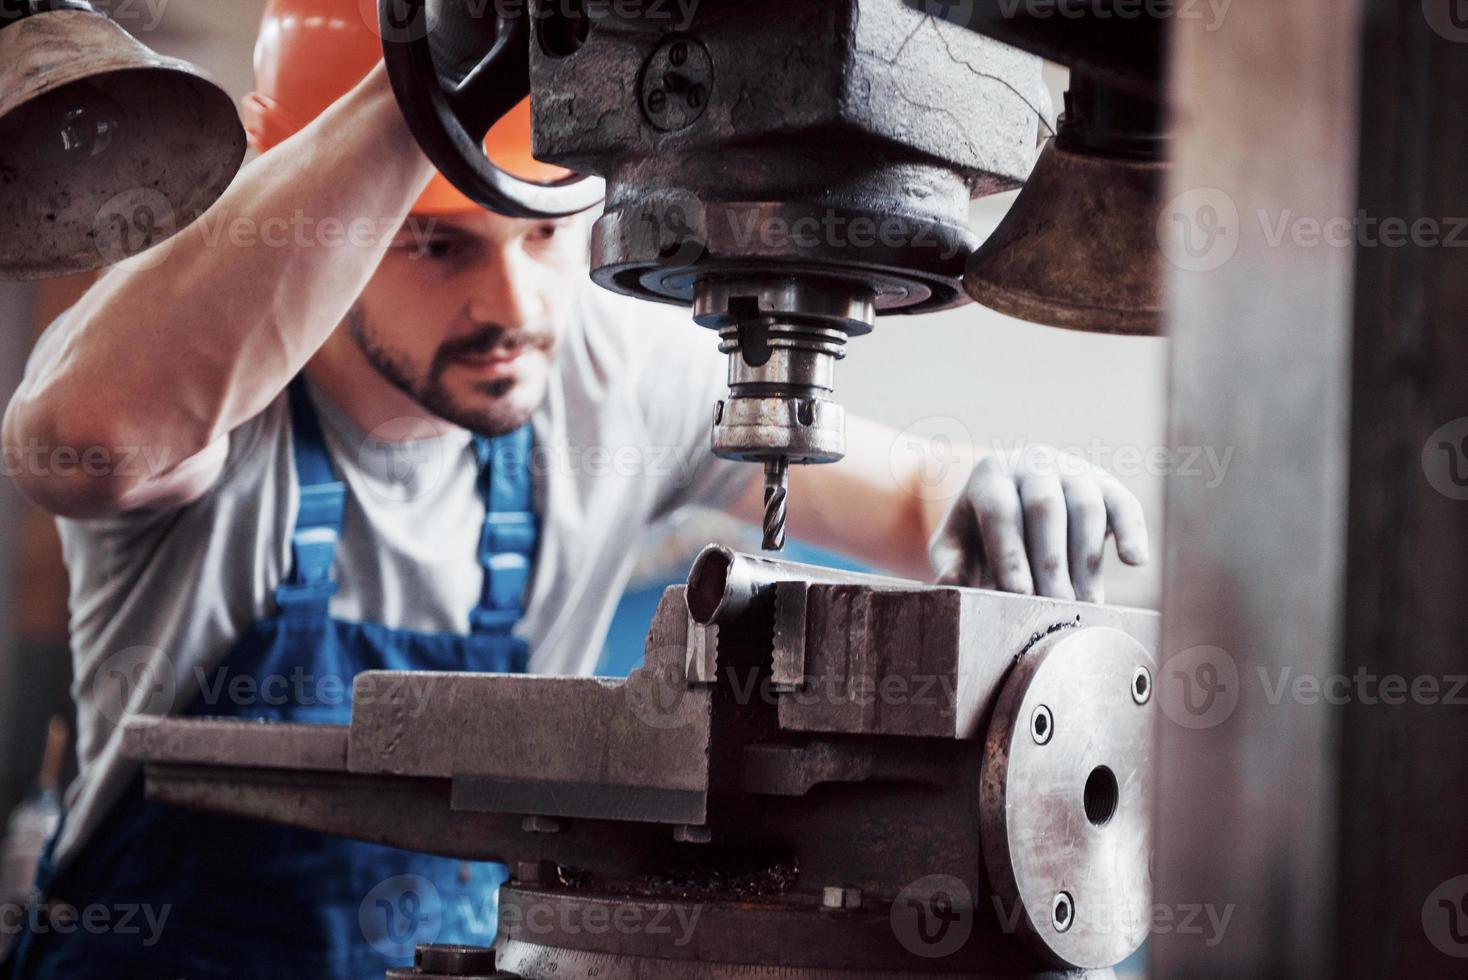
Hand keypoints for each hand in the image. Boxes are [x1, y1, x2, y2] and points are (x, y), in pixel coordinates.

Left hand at [927, 445, 1148, 602]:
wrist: (1015, 500)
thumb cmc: (980, 533)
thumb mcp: (956, 544)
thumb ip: (950, 564)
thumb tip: (949, 586)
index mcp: (990, 474)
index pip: (1001, 510)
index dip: (1010, 552)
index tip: (1018, 594)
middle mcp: (1033, 463)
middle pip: (1045, 508)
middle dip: (1051, 562)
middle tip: (1055, 606)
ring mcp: (1073, 469)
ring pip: (1085, 508)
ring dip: (1087, 559)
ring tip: (1085, 604)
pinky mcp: (1106, 483)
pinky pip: (1123, 504)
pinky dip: (1132, 531)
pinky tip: (1135, 561)